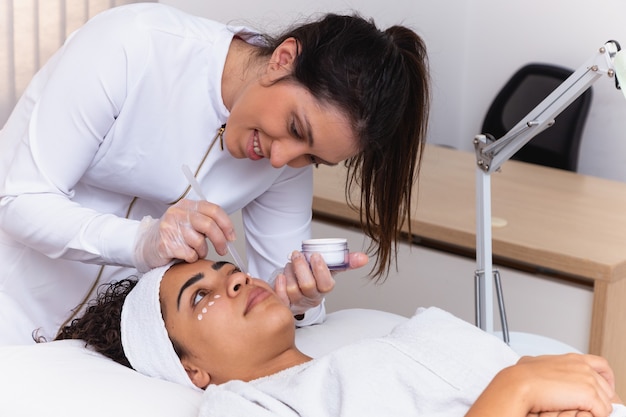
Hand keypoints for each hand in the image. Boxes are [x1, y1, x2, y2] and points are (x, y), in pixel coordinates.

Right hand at [133, 198, 234, 271]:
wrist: (146, 245)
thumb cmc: (172, 234)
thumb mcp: (188, 221)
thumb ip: (205, 221)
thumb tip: (228, 234)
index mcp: (187, 205)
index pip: (214, 210)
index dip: (226, 225)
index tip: (231, 237)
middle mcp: (178, 213)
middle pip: (209, 226)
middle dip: (220, 241)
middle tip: (223, 250)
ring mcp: (170, 228)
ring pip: (200, 242)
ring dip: (202, 251)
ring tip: (195, 252)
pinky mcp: (165, 244)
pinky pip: (190, 254)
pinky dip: (192, 258)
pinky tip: (185, 256)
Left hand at [273, 250, 368, 314]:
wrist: (296, 289)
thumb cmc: (314, 276)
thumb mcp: (330, 268)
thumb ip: (346, 262)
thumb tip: (364, 258)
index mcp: (324, 289)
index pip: (326, 284)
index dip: (320, 270)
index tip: (315, 255)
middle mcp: (312, 299)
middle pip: (307, 285)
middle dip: (301, 267)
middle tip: (297, 254)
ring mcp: (298, 303)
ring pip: (292, 288)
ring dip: (289, 272)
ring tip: (290, 264)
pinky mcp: (284, 305)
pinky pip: (280, 298)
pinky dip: (279, 286)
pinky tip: (281, 276)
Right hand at [469, 353, 615, 416]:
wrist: (518, 383)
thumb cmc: (521, 375)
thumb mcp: (533, 362)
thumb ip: (542, 362)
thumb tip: (529, 362)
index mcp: (572, 358)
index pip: (601, 365)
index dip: (605, 377)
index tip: (601, 386)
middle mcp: (583, 367)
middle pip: (606, 385)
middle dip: (601, 396)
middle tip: (588, 404)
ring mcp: (588, 380)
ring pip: (606, 400)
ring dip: (596, 407)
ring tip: (579, 410)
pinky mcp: (589, 394)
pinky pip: (602, 411)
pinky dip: (594, 415)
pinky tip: (578, 413)